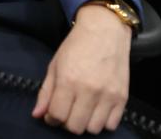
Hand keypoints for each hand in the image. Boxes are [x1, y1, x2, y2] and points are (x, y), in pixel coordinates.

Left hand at [32, 4, 131, 133]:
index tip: (52, 113)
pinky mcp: (123, 98)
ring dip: (85, 124)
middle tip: (66, 111)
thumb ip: (46, 92)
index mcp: (68, 81)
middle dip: (66, 122)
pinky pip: (111, 125)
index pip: (57, 115)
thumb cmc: (76, 46)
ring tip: (82, 111)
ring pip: (93, 129)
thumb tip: (37, 115)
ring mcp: (108, 95)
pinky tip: (96, 110)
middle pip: (75, 127)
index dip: (51, 118)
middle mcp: (89, 91)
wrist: (104, 31)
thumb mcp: (54, 65)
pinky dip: (102, 122)